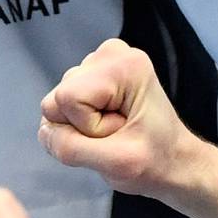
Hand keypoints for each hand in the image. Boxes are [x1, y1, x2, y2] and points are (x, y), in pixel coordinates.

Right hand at [41, 40, 198, 198]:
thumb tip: (45, 131)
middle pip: (58, 99)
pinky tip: (108, 124)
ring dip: (82, 127)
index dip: (87, 127)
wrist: (172, 161)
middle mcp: (110, 54)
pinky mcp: (91, 74)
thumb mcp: (114, 164)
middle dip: (81, 127)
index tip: (119, 132)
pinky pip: (61, 105)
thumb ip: (70, 147)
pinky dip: (80, 122)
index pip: (68, 99)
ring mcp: (99, 61)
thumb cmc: (154, 162)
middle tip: (117, 134)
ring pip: (57, 104)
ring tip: (116, 130)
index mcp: (125, 66)